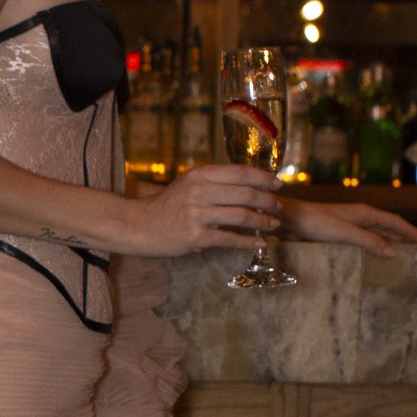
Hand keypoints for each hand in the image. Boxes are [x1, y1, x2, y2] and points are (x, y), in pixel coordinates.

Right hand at [120, 163, 283, 257]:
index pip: (240, 173)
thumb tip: (246, 187)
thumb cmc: (165, 206)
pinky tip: (260, 243)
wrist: (137, 226)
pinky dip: (248, 242)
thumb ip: (213, 183)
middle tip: (278, 207)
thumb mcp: (188, 185)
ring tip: (273, 225)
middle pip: (246, 194)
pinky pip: (230, 239)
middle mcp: (200, 191)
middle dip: (268, 201)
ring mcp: (198, 214)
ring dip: (263, 221)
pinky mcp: (195, 237)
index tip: (278, 184)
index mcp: (200, 175)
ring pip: (242, 216)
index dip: (263, 178)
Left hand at [280, 197, 416, 254]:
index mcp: (364, 214)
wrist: (290, 220)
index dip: (409, 231)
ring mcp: (348, 224)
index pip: (394, 222)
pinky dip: (373, 246)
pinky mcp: (338, 233)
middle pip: (387, 226)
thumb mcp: (345, 233)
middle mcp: (359, 217)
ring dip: (389, 240)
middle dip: (403, 235)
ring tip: (402, 250)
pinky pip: (363, 239)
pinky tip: (371, 255)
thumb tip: (393, 251)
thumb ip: (368, 241)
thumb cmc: (316, 223)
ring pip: (376, 233)